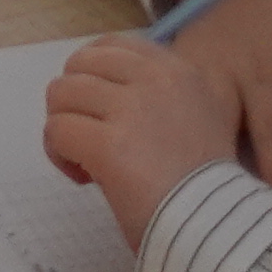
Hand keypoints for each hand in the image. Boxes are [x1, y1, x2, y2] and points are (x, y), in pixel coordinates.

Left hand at [40, 34, 245, 247]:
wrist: (214, 226)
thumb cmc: (207, 185)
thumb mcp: (203, 119)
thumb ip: (162, 98)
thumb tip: (105, 98)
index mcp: (179, 71)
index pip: (112, 45)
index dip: (91, 73)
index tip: (98, 108)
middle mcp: (155, 80)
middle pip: (78, 66)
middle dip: (73, 101)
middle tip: (89, 135)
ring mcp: (131, 110)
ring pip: (61, 95)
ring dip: (63, 127)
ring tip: (84, 160)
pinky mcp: (108, 145)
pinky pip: (57, 130)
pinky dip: (59, 155)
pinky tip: (84, 177)